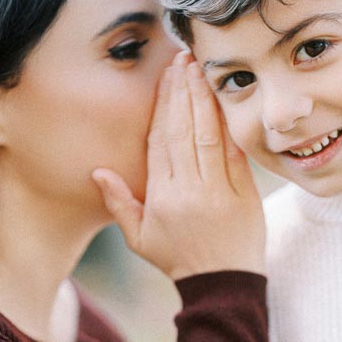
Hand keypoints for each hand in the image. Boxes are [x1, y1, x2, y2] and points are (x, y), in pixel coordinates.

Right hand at [92, 52, 264, 281]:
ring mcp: (219, 190)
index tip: (165, 76)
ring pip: (209, 135)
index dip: (162, 104)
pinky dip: (228, 124)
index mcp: (163, 196)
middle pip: (184, 129)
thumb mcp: (139, 237)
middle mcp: (190, 189)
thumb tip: (97, 172)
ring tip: (201, 69)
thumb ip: (119, 202)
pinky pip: (234, 152)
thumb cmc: (178, 259)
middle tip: (183, 58)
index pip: (160, 140)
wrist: (223, 284)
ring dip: (204, 98)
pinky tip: (225, 100)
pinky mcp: (245, 192)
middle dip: (183, 90)